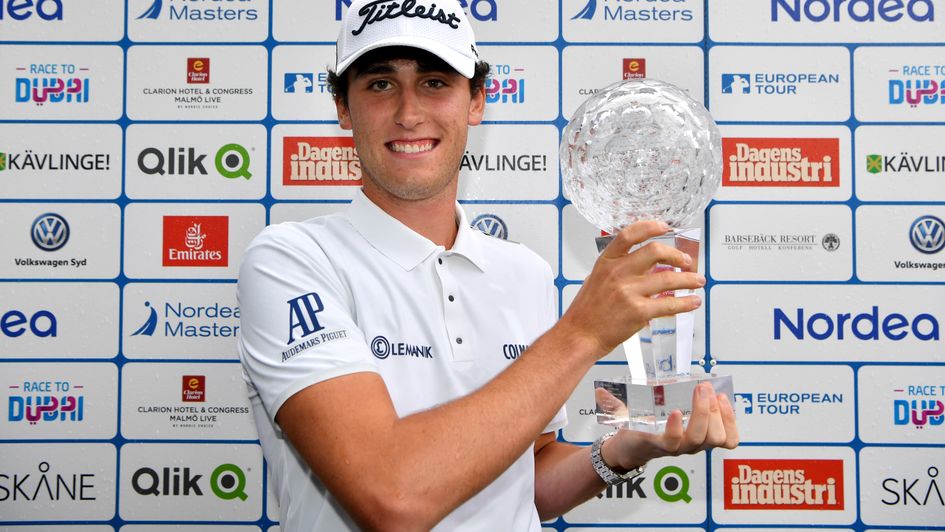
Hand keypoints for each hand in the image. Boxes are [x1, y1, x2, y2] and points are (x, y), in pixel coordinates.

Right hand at [559, 220, 705, 356]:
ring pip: (669, 278)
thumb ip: (619, 268)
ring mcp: (629, 291)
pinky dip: (686, 303)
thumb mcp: (597, 278)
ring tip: (697, 281)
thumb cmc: (588, 310)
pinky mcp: (639, 311)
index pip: (630, 234)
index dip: (650, 227)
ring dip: (689, 279)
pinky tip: (692, 302)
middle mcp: (618, 273)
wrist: (581, 334)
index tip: (665, 227)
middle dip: (677, 255)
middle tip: (686, 261)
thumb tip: (646, 263)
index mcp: (607, 261)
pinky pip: (670, 304)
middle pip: (655, 251)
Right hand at [602, 382, 738, 470]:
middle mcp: (681, 448)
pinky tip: (723, 401)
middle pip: (699, 438)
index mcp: (659, 442)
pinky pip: (729, 439)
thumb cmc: (634, 430)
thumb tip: (600, 391)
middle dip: (703, 411)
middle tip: (701, 387)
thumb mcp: (621, 417)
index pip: (671, 443)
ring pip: (717, 438)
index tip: (673, 412)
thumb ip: (611, 404)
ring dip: (718, 414)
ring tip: (711, 392)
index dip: (675, 431)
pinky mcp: (708, 441)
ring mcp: (696, 445)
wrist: (637, 448)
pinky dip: (731, 421)